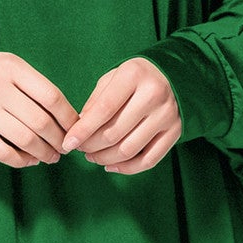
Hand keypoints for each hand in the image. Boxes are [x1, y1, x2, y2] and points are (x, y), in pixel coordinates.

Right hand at [0, 52, 79, 167]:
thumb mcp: (14, 69)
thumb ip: (38, 88)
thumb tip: (69, 121)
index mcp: (12, 68)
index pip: (51, 96)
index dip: (68, 117)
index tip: (76, 129)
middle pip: (39, 121)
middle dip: (59, 139)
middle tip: (65, 147)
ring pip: (24, 139)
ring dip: (44, 153)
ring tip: (52, 157)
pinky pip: (2, 152)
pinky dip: (21, 161)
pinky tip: (31, 160)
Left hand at [59, 58, 180, 173]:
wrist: (174, 74)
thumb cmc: (135, 77)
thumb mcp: (112, 78)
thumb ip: (95, 101)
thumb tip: (78, 129)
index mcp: (134, 75)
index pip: (103, 110)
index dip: (83, 130)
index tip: (67, 143)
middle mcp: (153, 95)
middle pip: (114, 133)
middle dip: (91, 146)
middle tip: (80, 149)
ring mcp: (167, 115)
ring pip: (129, 150)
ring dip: (105, 159)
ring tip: (92, 156)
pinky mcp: (175, 131)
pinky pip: (149, 160)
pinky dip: (127, 168)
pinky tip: (111, 166)